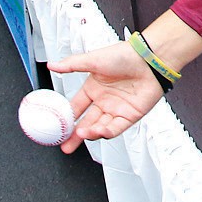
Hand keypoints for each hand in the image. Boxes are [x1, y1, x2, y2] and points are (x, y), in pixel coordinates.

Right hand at [48, 40, 164, 153]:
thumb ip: (71, 65)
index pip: (76, 107)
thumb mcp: (93, 60)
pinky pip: (116, 128)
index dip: (67, 118)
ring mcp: (116, 109)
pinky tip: (100, 131)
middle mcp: (104, 100)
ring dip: (91, 133)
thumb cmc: (124, 55)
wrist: (149, 60)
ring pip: (100, 127)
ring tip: (81, 134)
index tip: (57, 127)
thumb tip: (52, 65)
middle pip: (86, 122)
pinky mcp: (130, 116)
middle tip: (66, 145)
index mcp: (93, 88)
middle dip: (75, 135)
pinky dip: (107, 132)